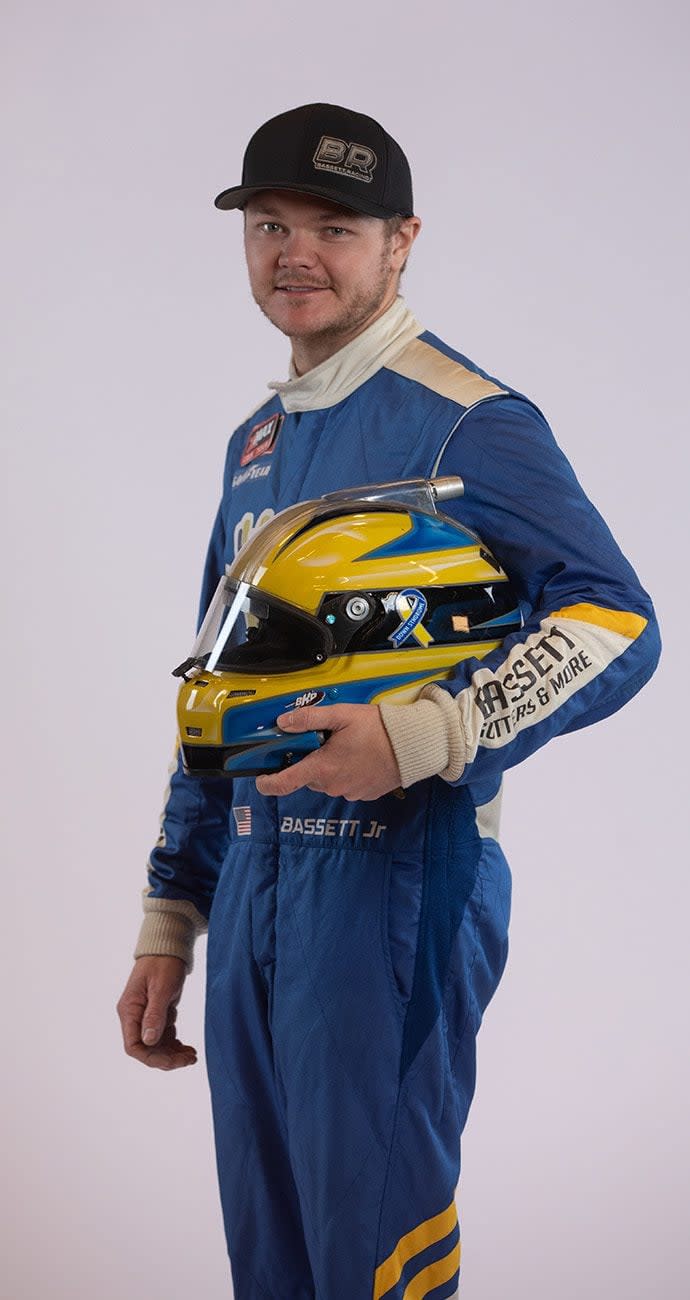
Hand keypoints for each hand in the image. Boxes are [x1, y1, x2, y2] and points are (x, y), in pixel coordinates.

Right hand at [116, 955, 196, 1070]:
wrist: (167, 946)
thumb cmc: (163, 962)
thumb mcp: (162, 987)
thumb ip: (155, 1014)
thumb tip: (149, 1041)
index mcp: (130, 1010)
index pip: (133, 1046)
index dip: (152, 1058)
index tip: (174, 1060)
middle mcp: (134, 1016)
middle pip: (146, 1049)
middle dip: (167, 1058)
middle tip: (190, 1059)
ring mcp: (144, 1016)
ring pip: (155, 1045)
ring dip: (172, 1053)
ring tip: (192, 1055)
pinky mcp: (155, 1013)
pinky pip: (162, 1036)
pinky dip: (174, 1044)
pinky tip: (186, 1046)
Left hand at [255, 703, 401, 800]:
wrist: (412, 746)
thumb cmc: (378, 729)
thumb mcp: (341, 715)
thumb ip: (309, 719)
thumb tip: (283, 722)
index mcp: (322, 768)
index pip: (284, 783)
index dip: (267, 783)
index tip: (260, 779)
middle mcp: (333, 785)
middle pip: (308, 776)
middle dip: (310, 761)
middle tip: (323, 740)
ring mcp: (349, 792)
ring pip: (327, 780)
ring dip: (330, 766)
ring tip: (348, 745)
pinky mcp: (364, 794)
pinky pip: (346, 784)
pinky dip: (347, 772)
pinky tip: (360, 756)